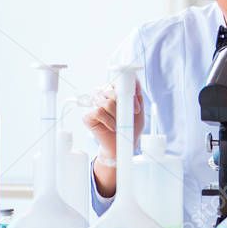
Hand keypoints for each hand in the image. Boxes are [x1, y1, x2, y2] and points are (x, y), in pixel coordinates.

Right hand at [82, 81, 142, 195]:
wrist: (121, 146)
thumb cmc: (130, 128)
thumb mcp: (139, 111)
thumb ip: (137, 96)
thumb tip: (135, 81)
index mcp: (115, 92)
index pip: (119, 82)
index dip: (129, 92)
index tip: (137, 108)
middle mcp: (103, 96)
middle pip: (112, 90)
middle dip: (124, 105)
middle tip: (130, 116)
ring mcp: (95, 105)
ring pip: (107, 102)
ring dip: (117, 115)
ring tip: (120, 124)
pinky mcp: (88, 116)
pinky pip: (98, 112)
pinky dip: (109, 121)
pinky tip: (112, 127)